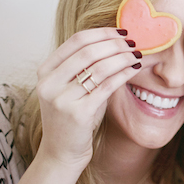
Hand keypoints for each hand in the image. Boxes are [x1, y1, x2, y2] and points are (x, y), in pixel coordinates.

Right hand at [34, 28, 142, 170]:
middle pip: (89, 51)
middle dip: (116, 44)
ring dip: (123, 57)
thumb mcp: (73, 88)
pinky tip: (135, 68)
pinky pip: (107, 86)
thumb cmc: (74, 117)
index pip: (76, 40)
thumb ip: (87, 66)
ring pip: (100, 67)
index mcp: (45, 72)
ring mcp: (62, 99)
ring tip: (138, 54)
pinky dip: (124, 73)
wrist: (62, 152)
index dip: (103, 32)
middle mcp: (49, 83)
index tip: (123, 31)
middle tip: (134, 43)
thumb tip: (118, 42)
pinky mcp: (78, 113)